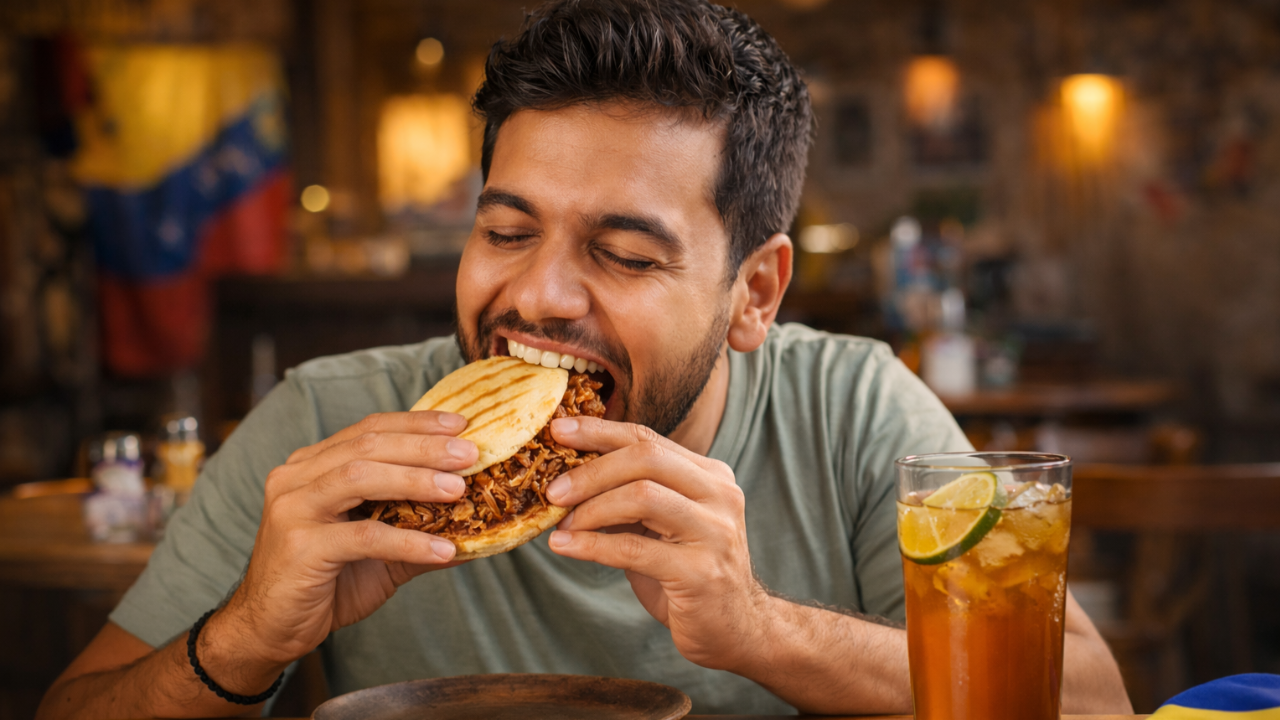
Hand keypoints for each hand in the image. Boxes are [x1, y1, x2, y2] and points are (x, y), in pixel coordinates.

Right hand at [205, 411, 476, 689]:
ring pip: (360, 477)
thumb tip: (478, 527)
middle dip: (423, 446)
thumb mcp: (379, 551)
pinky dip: (407, 541)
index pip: (369, 429)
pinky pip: (362, 537)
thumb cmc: (325, 583)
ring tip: (458, 490)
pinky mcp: (299, 546)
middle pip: (367, 446)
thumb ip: (418, 529)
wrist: (270, 629)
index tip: (460, 424)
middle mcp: (296, 476)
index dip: (416, 422)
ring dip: (415, 480)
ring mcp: (293, 508)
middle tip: (469, 453)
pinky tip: (442, 550)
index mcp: (312, 465)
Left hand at [543, 416, 769, 669]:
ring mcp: (715, 532)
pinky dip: (591, 545)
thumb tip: (569, 472)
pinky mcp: (700, 572)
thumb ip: (634, 493)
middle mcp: (720, 496)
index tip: (558, 431)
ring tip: (561, 525)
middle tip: (553, 490)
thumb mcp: (665, 524)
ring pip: (641, 496)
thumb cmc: (688, 572)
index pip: (649, 439)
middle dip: (591, 471)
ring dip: (590, 509)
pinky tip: (565, 547)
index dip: (599, 431)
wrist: (735, 628)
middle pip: (646, 458)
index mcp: (712, 476)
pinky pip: (633, 549)